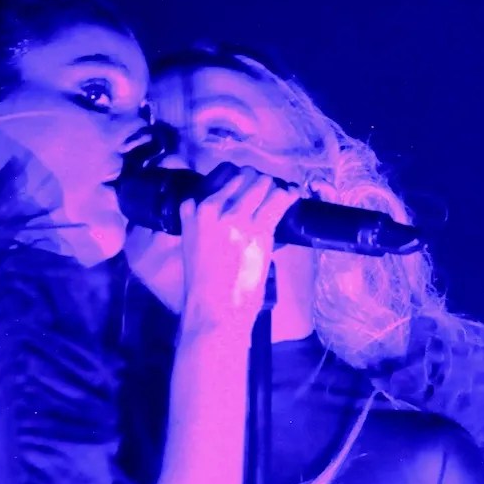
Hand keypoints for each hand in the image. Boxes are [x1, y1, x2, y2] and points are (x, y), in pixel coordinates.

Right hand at [178, 165, 298, 338]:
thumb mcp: (194, 243)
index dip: (242, 178)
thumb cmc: (204, 284)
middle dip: (260, 182)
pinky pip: (279, 197)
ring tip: (280, 197)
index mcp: (191, 208)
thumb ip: (207, 220)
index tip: (251, 187)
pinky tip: (292, 196)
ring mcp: (234, 217)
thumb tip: (239, 203)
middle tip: (268, 194)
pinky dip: (289, 195)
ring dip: (275, 188)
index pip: (222, 173)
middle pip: (245, 174)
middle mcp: (210, 207)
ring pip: (263, 182)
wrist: (212, 310)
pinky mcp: (257, 229)